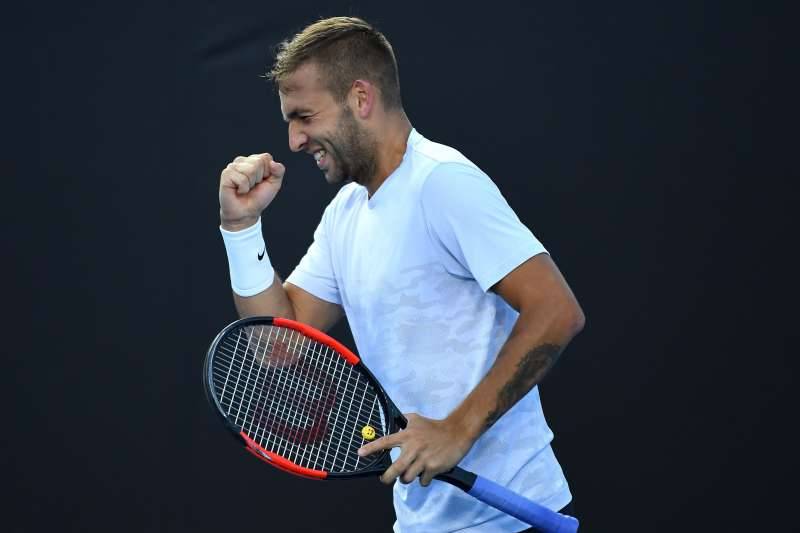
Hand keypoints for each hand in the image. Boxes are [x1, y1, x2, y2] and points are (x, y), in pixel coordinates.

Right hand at [219, 153, 285, 230]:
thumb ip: (279, 171)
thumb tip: (273, 163)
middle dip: (259, 178)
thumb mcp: (274, 184)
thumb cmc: (258, 198)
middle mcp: (242, 161)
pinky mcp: (226, 174)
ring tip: (245, 189)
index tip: (262, 181)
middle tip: (252, 186)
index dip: (268, 172)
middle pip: (258, 162)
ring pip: (250, 170)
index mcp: (253, 160)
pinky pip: (242, 179)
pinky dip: (243, 188)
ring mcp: (232, 166)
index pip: (266, 157)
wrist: (246, 213)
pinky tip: (239, 191)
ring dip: (251, 184)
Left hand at [358, 413, 474, 486]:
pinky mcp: (433, 467)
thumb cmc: (434, 427)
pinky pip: (422, 481)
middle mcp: (413, 447)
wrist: (456, 432)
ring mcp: (423, 459)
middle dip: (387, 478)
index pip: (385, 442)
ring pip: (407, 478)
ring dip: (407, 478)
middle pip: (394, 469)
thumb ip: (402, 422)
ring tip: (412, 472)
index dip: (371, 448)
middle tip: (385, 479)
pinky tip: (428, 472)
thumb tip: (391, 422)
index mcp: (406, 435)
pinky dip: (423, 480)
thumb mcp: (416, 419)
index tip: (360, 454)